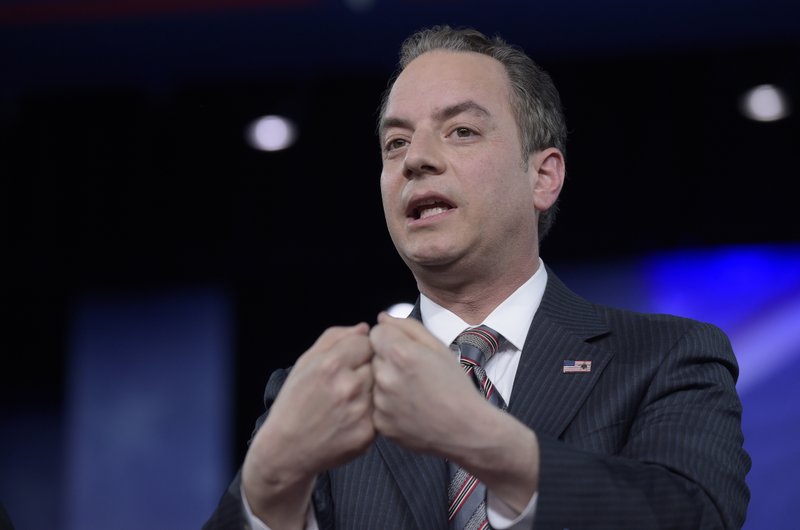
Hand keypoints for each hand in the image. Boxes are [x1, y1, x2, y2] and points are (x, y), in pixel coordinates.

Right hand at [242, 323, 374, 527]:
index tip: (349, 360)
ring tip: (347, 401)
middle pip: (377, 363)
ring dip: (369, 391)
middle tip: (346, 383)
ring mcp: (360, 412)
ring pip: (380, 387)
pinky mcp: (367, 434)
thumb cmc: (293, 403)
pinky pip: (379, 412)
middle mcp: (349, 386)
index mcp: (331, 364)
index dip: (358, 349)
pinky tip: (349, 418)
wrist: (286, 450)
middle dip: (365, 369)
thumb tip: (364, 328)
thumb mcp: (304, 363)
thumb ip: (335, 338)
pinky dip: (369, 413)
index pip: (367, 341)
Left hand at [370, 313, 539, 511]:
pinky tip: (408, 409)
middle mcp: (385, 377)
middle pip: (373, 357)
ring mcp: (381, 403)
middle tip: (411, 374)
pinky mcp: (380, 424)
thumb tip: (382, 318)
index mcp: (400, 353)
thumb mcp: (439, 347)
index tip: (404, 351)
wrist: (466, 429)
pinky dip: (388, 406)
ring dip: (386, 383)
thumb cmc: (456, 385)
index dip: (390, 339)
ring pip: (373, 382)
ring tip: (412, 393)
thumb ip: (407, 327)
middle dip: (387, 361)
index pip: (376, 333)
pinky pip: (376, 406)